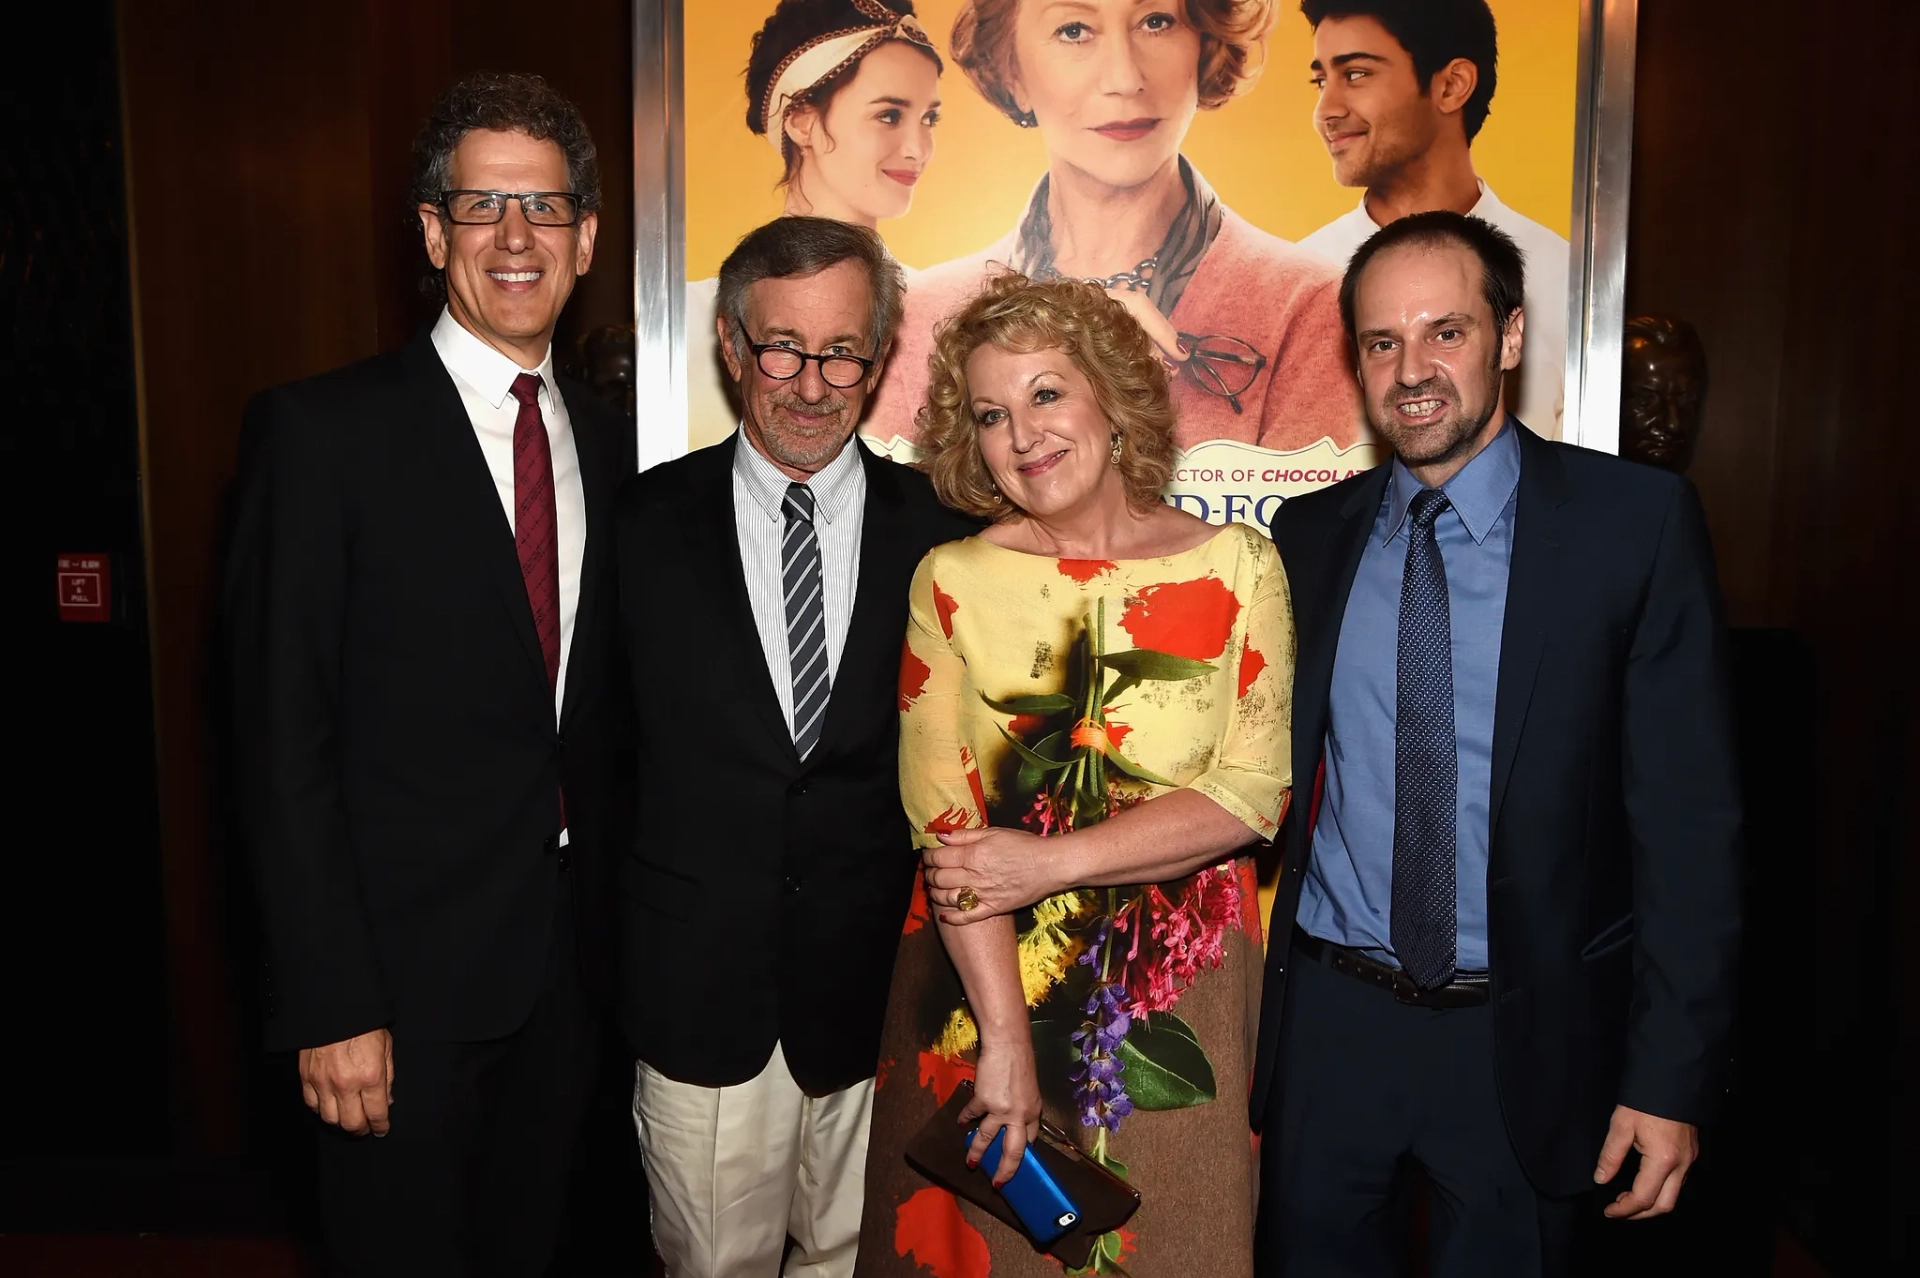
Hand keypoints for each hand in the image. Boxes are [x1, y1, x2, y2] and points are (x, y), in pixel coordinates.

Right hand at [299, 1028, 393, 1136]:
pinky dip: (322, 1110)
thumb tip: (386, 1101)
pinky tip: (330, 1106)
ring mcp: (324, 1082)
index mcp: (370, 1076)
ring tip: (348, 1118)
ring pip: (330, 1118)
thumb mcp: (386, 1047)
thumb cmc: (365, 1025)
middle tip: (366, 1128)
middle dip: (361, 1130)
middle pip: (351, 1123)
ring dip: (341, 1122)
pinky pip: (312, 1104)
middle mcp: (346, 1084)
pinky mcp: (307, 1077)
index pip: (376, 1113)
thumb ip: (388, 1077)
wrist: (334, 1008)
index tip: (381, 1130)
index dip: (380, 1126)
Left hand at [924, 828, 1056, 924]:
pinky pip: (966, 916)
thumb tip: (940, 835)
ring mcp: (982, 894)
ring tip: (934, 889)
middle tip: (930, 871)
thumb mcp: (993, 832)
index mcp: (973, 854)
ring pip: (947, 898)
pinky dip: (952, 917)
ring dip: (935, 894)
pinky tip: (945, 915)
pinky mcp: (992, 909)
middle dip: (929, 874)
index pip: (938, 857)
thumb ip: (965, 835)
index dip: (928, 856)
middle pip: (939, 878)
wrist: (1050, 865)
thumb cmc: (1024, 845)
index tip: (928, 855)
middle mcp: (974, 876)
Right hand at [960, 1034, 1042, 1187]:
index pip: (1030, 1140)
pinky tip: (961, 1123)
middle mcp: (1019, 1115)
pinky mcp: (983, 1101)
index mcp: (1033, 1112)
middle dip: (1005, 1170)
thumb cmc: (1020, 1061)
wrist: (1007, 1045)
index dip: (1023, 1154)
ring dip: (977, 1153)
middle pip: (1013, 1152)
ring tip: (971, 1163)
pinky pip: (971, 1115)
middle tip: (998, 1184)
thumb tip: (1012, 1119)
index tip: (1017, 1164)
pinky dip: (965, 1119)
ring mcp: (1001, 1110)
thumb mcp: (1028, 1088)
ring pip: (986, 1139)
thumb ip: (1022, 1106)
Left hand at [1594, 1104, 1698, 1218]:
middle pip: (1664, 1205)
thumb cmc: (1645, 1100)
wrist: (1672, 1078)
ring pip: (1674, 1196)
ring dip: (1651, 1204)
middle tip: (1618, 1210)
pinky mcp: (1691, 1153)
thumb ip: (1610, 1156)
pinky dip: (1660, 1190)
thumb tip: (1601, 1179)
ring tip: (1627, 1199)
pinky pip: (1678, 1182)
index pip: (1643, 1197)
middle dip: (1640, 1214)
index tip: (1608, 1210)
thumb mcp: (1621, 1125)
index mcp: (1663, 1160)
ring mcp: (1690, 1160)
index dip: (1624, 1209)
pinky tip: (1644, 1183)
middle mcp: (1681, 1165)